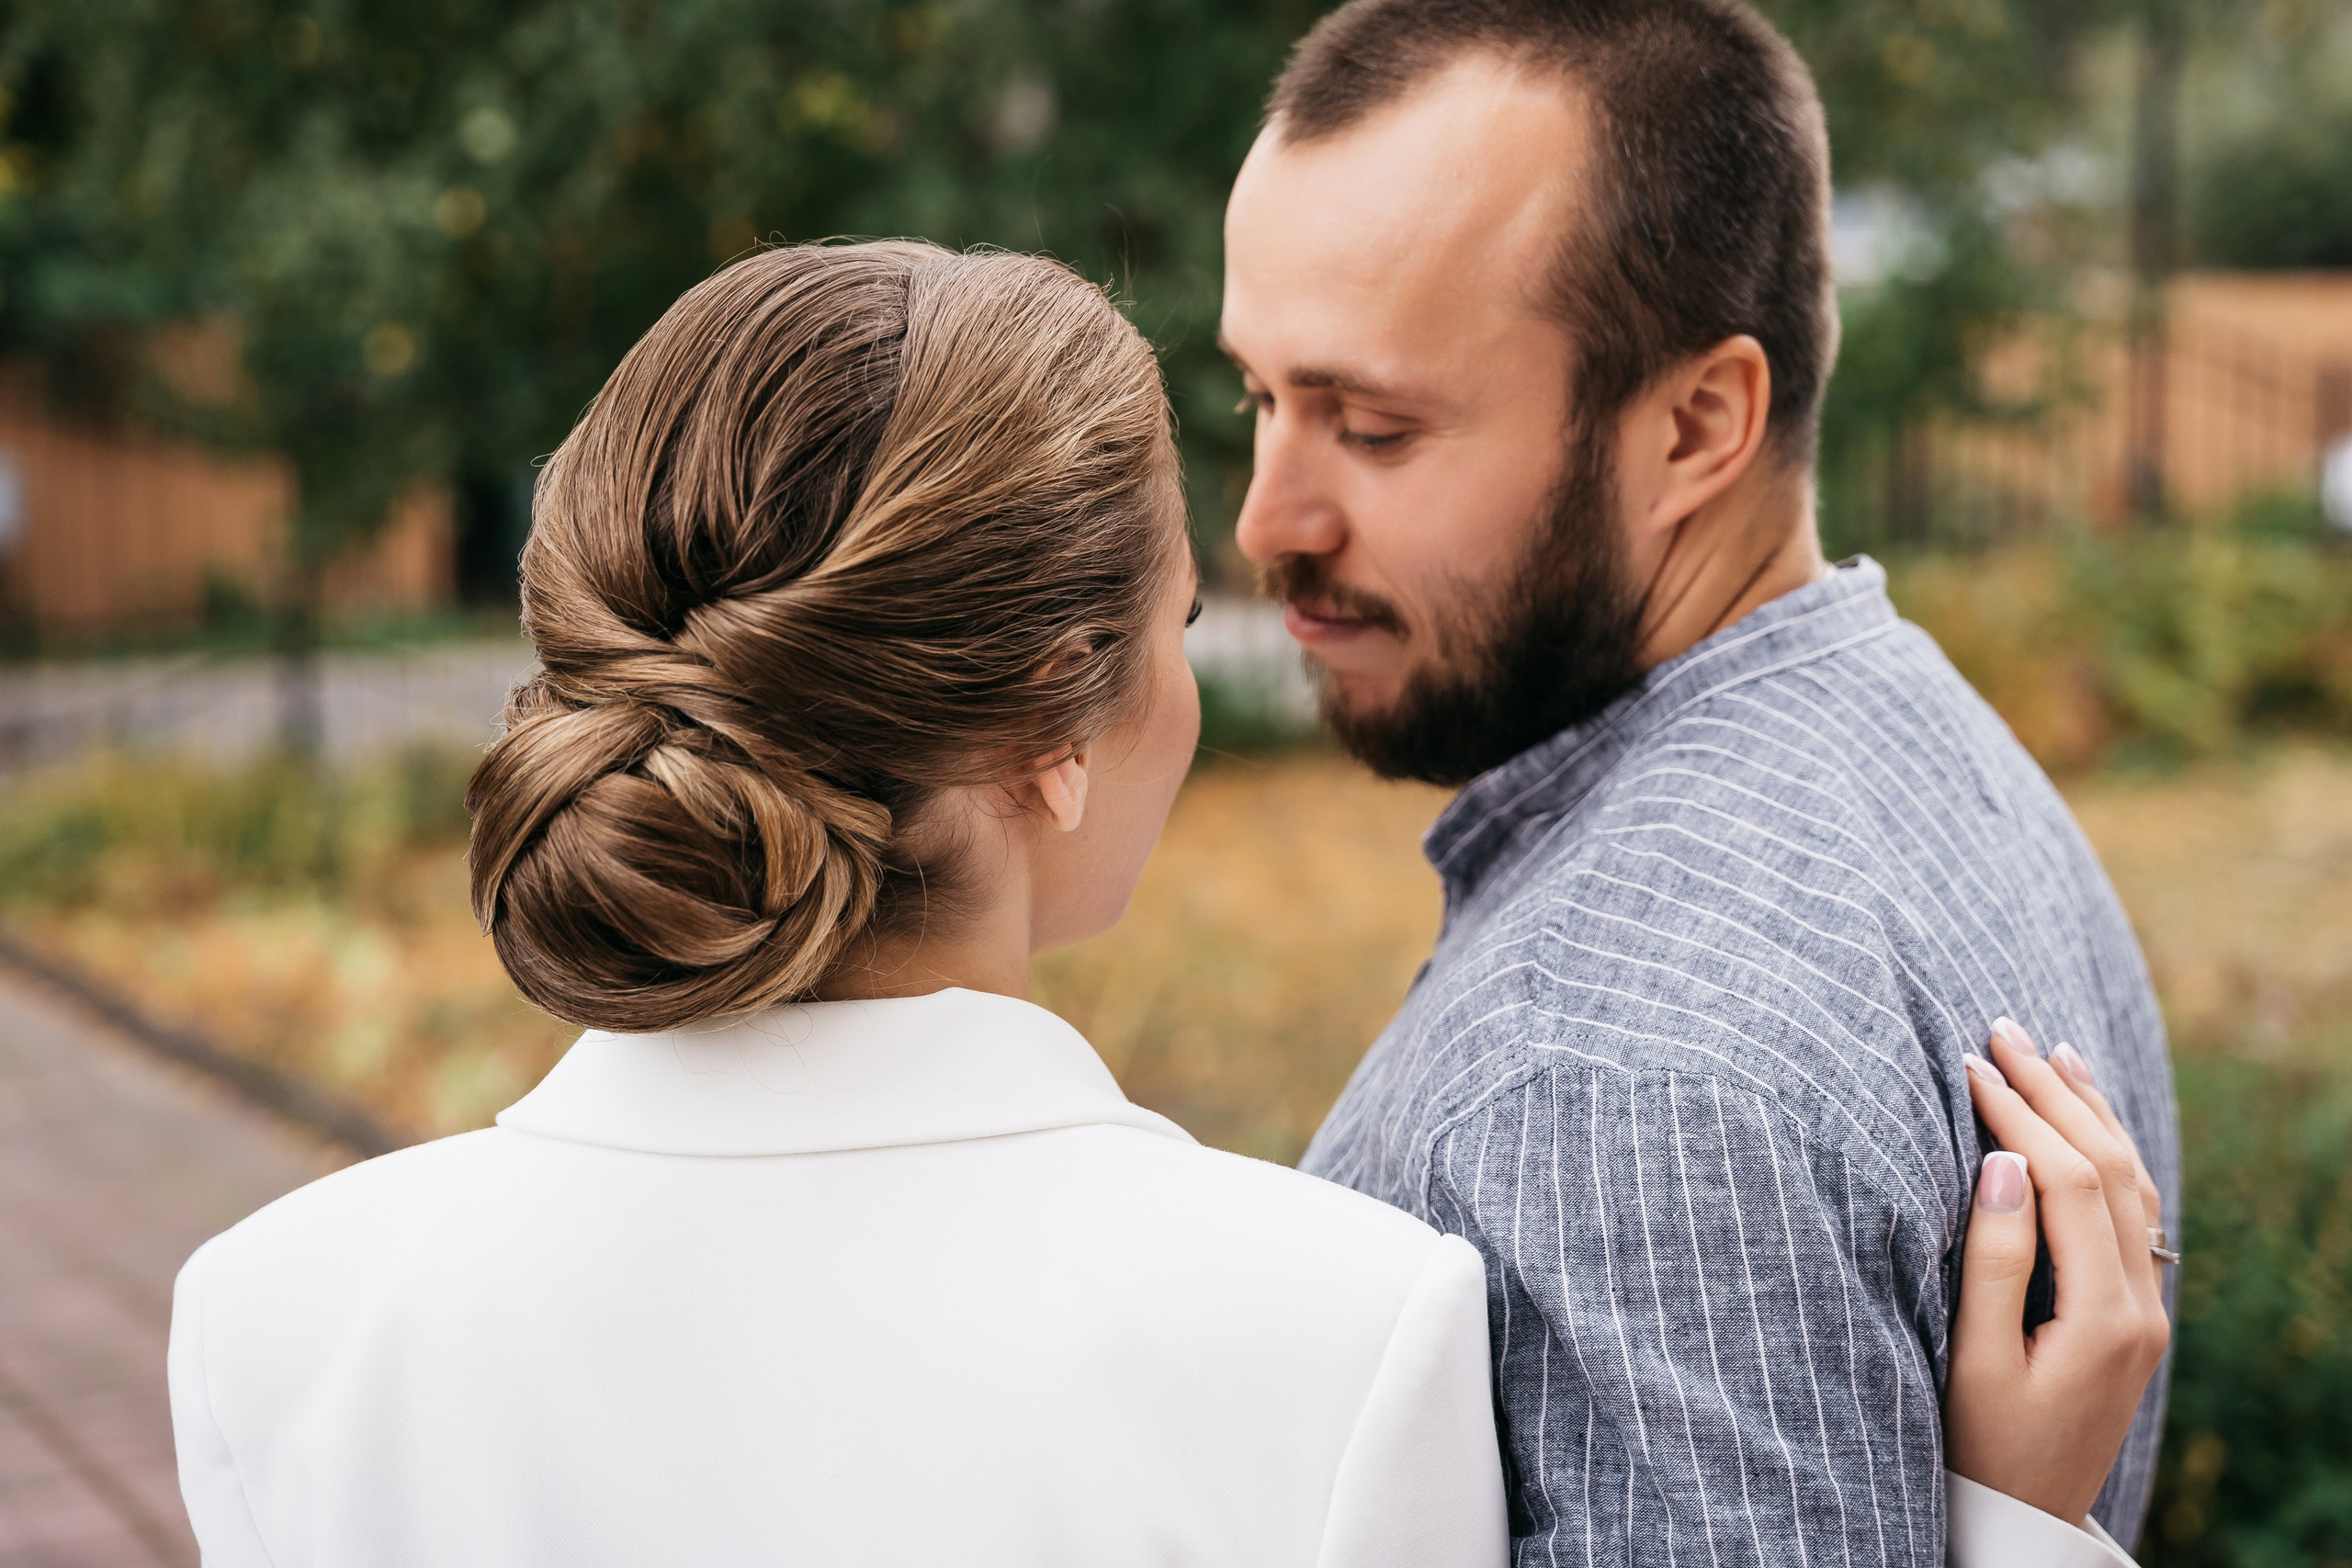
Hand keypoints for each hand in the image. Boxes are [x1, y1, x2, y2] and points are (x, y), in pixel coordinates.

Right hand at [1944, 1019, 2170, 1524]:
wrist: (2025, 1515)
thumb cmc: (1979, 1442)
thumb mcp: (1971, 1358)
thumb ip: (1992, 1260)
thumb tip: (2004, 1163)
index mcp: (2105, 1317)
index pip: (2069, 1181)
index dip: (2019, 1115)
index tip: (1967, 1064)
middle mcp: (2142, 1307)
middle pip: (2110, 1168)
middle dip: (2055, 1091)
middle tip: (2002, 1028)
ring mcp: (2147, 1310)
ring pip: (2133, 1184)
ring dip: (2090, 1110)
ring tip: (2049, 1050)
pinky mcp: (2135, 1314)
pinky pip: (2135, 1212)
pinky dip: (2108, 1151)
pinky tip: (2086, 1118)